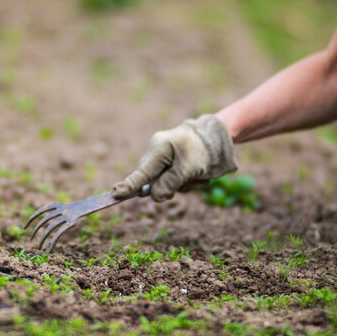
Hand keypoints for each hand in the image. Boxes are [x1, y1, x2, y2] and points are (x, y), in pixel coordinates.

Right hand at [113, 114, 237, 201]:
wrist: (221, 139)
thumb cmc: (204, 149)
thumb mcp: (188, 168)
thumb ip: (169, 183)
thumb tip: (154, 196)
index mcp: (158, 148)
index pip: (141, 173)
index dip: (129, 186)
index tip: (115, 194)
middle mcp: (158, 153)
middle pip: (154, 181)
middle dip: (170, 186)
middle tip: (188, 178)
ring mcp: (166, 160)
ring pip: (167, 185)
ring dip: (183, 185)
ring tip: (198, 174)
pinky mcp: (175, 166)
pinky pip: (176, 183)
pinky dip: (188, 183)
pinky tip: (199, 175)